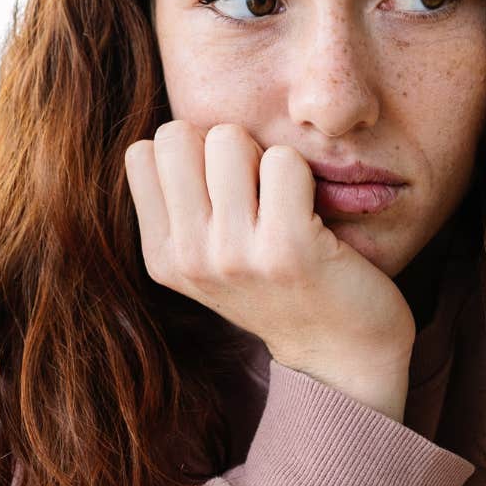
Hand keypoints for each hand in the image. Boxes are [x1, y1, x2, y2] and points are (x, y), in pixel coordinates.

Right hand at [124, 121, 414, 419]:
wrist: (341, 352)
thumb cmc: (280, 286)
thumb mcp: (209, 257)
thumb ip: (182, 203)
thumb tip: (175, 132)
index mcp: (163, 256)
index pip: (145, 152)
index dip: (190, 153)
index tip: (223, 188)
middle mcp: (189, 258)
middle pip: (178, 134)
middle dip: (222, 145)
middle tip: (256, 187)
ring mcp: (234, 256)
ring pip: (228, 138)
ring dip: (263, 155)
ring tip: (282, 199)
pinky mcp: (286, 249)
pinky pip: (284, 161)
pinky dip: (303, 172)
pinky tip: (311, 212)